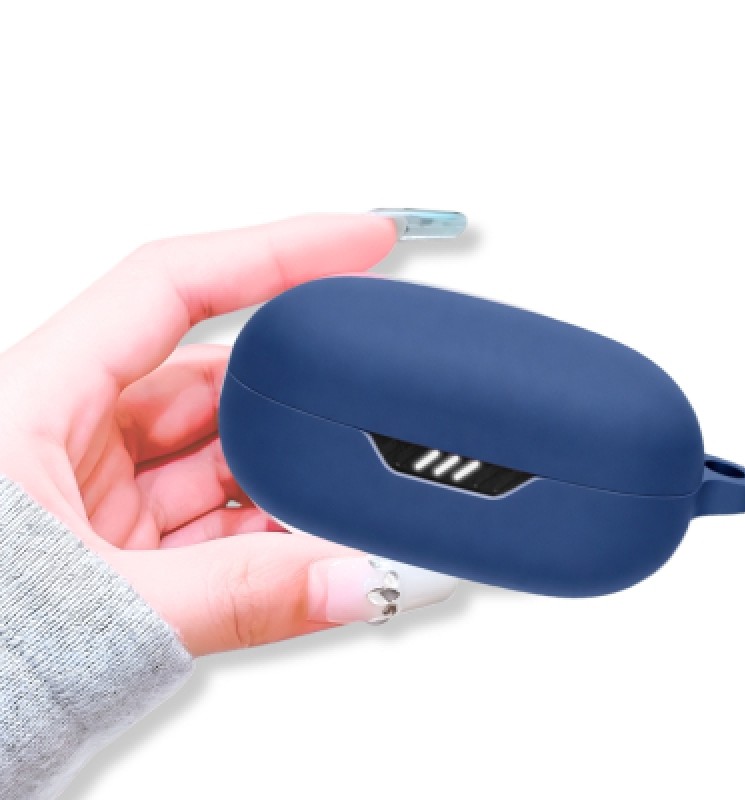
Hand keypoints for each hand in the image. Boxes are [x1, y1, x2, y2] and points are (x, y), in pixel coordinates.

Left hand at [0, 214, 396, 654]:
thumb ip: (240, 596)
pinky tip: (301, 550)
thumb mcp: (95, 608)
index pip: (173, 285)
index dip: (273, 250)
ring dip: (282, 485)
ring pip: (218, 458)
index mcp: (35, 399)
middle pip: (212, 379)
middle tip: (361, 418)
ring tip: (338, 510)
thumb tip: (354, 578)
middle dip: (292, 404)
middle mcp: (68, 434)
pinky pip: (210, 519)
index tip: (358, 240)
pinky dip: (262, 535)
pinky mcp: (113, 546)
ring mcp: (94, 492)